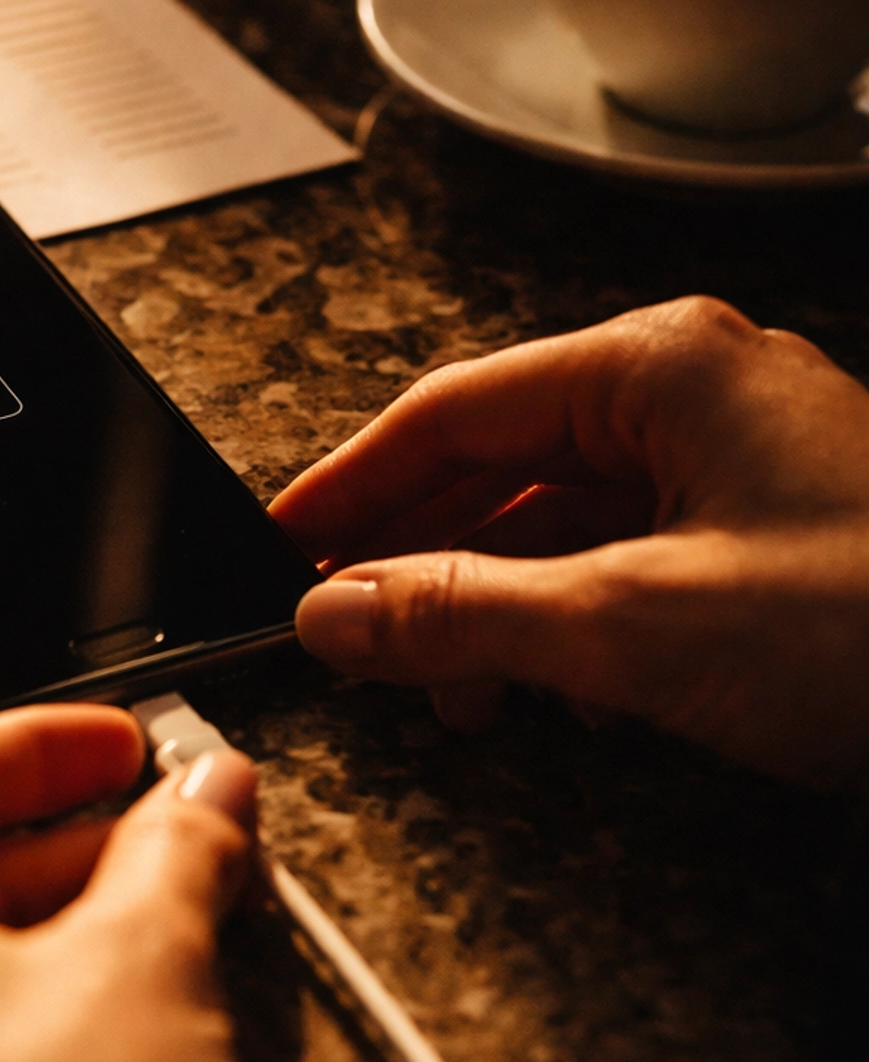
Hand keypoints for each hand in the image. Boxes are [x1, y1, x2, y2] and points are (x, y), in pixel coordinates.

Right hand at [269, 295, 868, 788]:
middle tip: (351, 638)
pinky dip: (575, 626)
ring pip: (567, 522)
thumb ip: (464, 614)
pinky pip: (634, 563)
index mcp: (662, 368)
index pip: (451, 413)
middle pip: (504, 465)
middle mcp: (700, 396)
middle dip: (421, 560)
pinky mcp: (778, 538)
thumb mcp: (639, 625)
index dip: (350, 490)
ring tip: (453, 692)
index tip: (283, 550)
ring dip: (496, 606)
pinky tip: (556, 691)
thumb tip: (340, 611)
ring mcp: (745, 466)